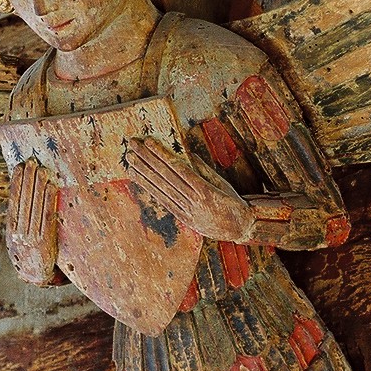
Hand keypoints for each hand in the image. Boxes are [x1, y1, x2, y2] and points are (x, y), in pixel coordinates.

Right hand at [5, 162, 60, 283]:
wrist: (37, 279)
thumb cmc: (32, 256)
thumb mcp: (20, 240)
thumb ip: (21, 222)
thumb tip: (25, 195)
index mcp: (11, 231)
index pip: (14, 201)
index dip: (17, 182)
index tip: (19, 166)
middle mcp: (18, 234)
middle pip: (24, 201)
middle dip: (28, 179)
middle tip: (32, 161)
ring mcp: (31, 238)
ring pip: (35, 206)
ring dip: (38, 186)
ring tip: (43, 169)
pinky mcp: (45, 243)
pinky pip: (47, 217)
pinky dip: (49, 200)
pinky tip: (51, 187)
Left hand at [125, 138, 257, 243]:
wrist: (240, 229)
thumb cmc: (233, 202)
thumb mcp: (222, 183)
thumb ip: (204, 170)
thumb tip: (188, 155)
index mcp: (205, 190)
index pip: (178, 169)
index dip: (162, 155)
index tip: (149, 142)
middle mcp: (193, 201)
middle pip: (166, 177)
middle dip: (147, 160)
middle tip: (133, 146)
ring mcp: (186, 211)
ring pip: (161, 189)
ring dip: (144, 174)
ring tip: (130, 162)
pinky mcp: (183, 218)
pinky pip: (164, 201)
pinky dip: (150, 189)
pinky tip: (140, 179)